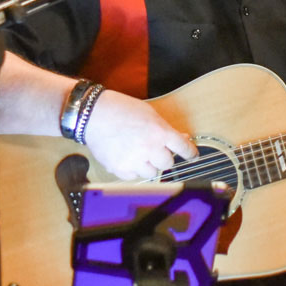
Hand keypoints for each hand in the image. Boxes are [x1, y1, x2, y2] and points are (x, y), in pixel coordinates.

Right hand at [80, 90, 196, 179]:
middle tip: (154, 149)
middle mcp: (150, 148)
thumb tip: (182, 138)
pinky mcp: (120, 169)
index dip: (191, 153)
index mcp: (160, 132)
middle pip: (168, 164)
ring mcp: (135, 161)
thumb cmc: (120, 109)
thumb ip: (165, 128)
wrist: (92, 114)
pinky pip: (134, 176)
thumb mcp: (149, 113)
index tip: (193, 156)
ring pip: (152, 172)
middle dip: (163, 156)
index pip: (184, 148)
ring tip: (137, 152)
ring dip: (148, 164)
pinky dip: (132, 169)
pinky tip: (126, 156)